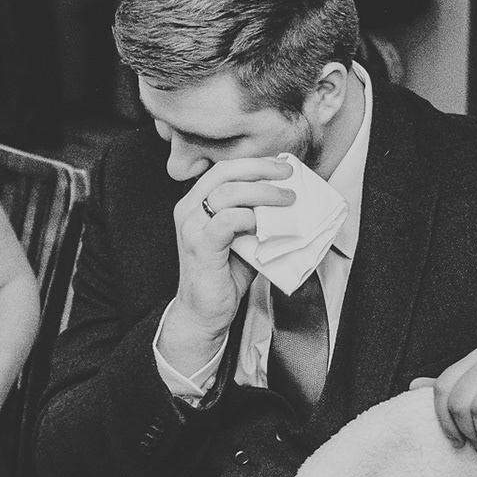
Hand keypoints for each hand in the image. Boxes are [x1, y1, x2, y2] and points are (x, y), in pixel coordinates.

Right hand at [159, 157, 294, 374]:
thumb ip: (256, 218)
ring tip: (287, 199)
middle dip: (261, 168)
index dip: (254, 163)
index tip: (281, 165)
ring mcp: (192, 226)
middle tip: (288, 174)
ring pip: (228, 192)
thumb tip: (287, 201)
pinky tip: (266, 224)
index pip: (224, 169)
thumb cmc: (223, 276)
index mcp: (195, 203)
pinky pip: (227, 219)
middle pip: (225, 173)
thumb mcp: (243, 239)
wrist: (204, 313)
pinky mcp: (200, 245)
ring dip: (264, 192)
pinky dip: (251, 217)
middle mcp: (188, 209)